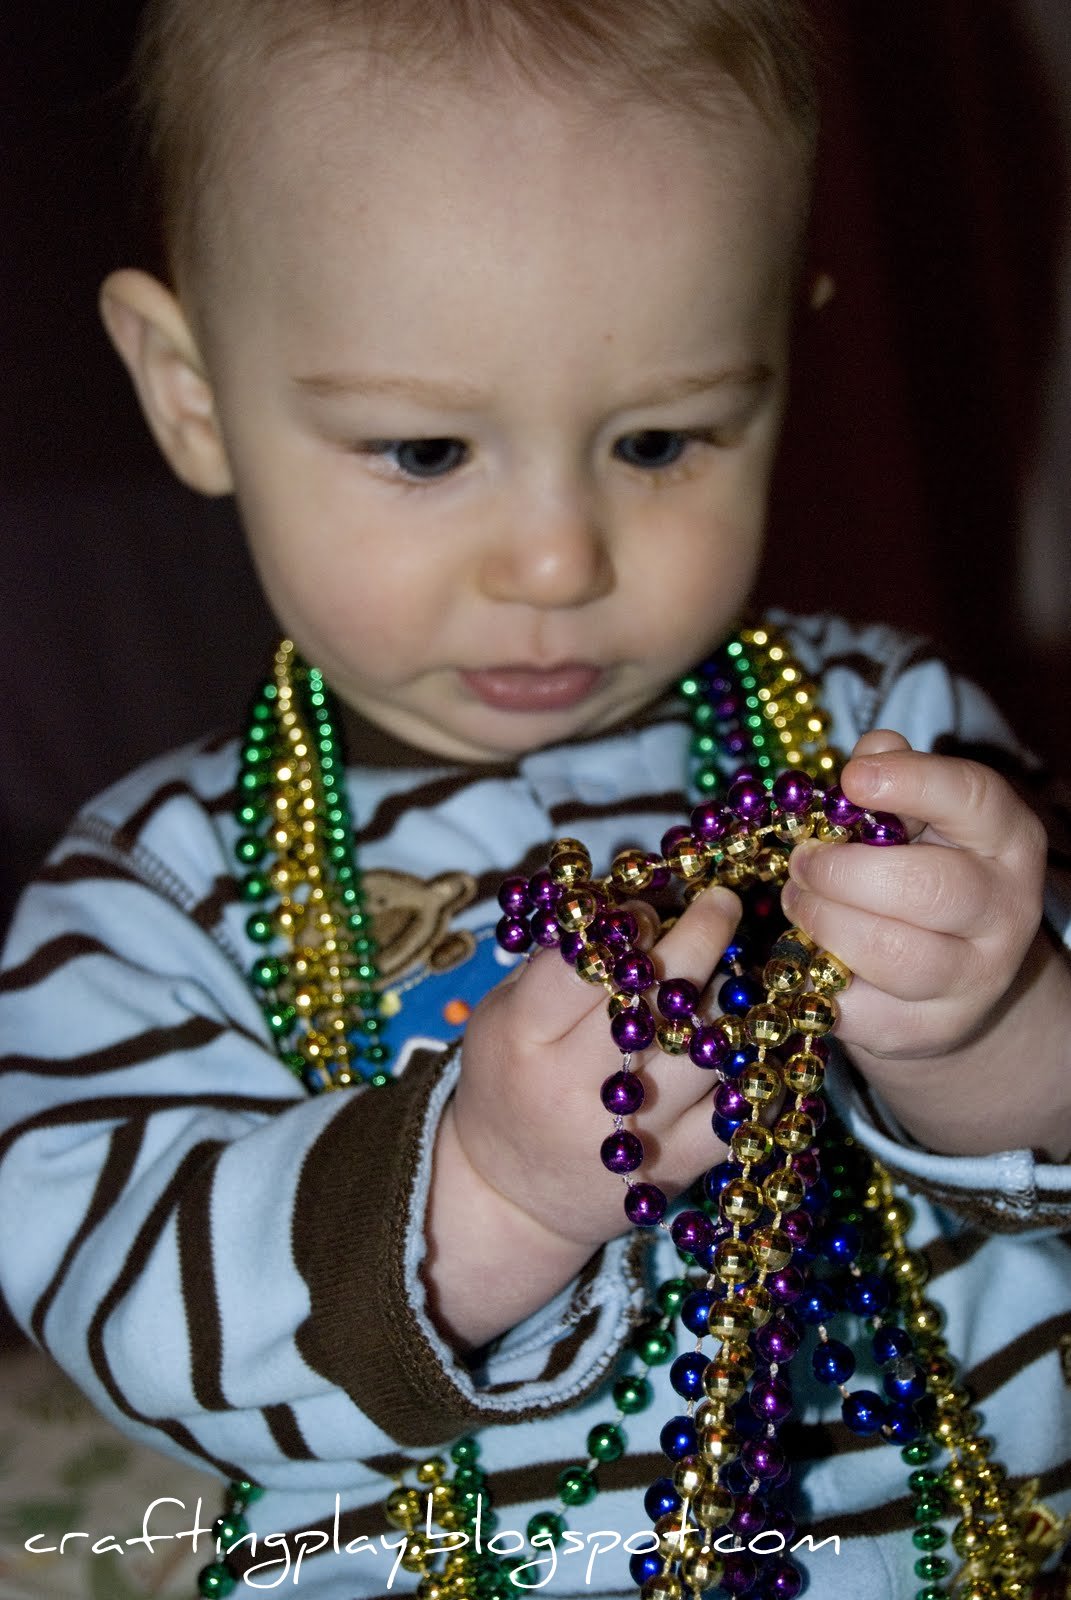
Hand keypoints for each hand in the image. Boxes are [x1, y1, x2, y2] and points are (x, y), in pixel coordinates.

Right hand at [427, 886, 740, 1346]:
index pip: (585, 964)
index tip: (648, 907)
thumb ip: (555, 962)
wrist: (510, 1197)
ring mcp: (628, 1132)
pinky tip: (758, 1036)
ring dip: (734, 996)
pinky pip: (738, 1109)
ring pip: (705, 1047)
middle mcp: (573, 1086)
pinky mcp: (672, 1168)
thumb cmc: (508, 1083)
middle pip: (655, 998)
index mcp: (521, 1038)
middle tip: (722, 903)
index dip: (625, 924)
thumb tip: (632, 901)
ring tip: (738, 970)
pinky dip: (759, 1067)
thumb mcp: (501, 1016)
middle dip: (701, 935)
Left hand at [780, 730, 1046, 1060]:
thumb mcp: (918, 817)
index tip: (851, 779)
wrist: (955, 978)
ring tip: (798, 901)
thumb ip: (893, 778)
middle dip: (842, 871)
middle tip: (802, 861)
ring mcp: (974, 978)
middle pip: (925, 888)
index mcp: (1006, 838)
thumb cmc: (921, 869)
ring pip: (890, 952)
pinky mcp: (929, 1030)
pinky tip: (808, 953)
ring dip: (823, 922)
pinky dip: (816, 979)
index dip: (911, 782)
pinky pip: (857, 1008)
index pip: (973, 798)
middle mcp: (1006, 910)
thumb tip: (871, 751)